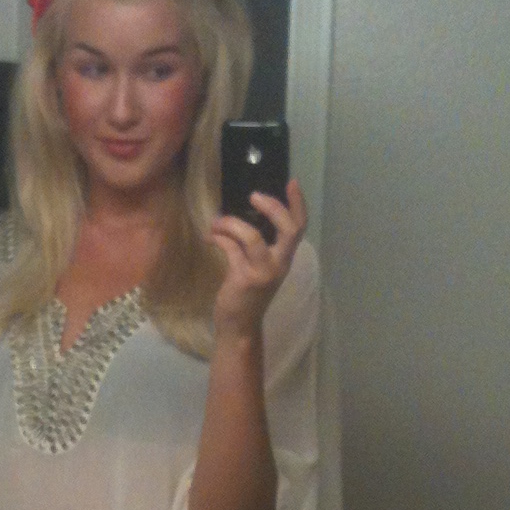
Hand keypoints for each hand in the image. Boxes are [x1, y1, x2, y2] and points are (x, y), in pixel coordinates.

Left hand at [209, 179, 307, 346]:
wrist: (239, 327)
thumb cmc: (247, 295)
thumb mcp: (258, 268)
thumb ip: (256, 246)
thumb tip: (240, 215)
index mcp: (284, 259)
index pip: (299, 228)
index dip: (298, 204)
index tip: (292, 182)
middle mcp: (279, 264)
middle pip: (288, 229)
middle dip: (273, 208)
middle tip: (254, 196)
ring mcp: (263, 272)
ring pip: (252, 237)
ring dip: (231, 224)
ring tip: (217, 222)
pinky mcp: (244, 279)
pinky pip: (231, 249)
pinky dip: (219, 238)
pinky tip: (210, 236)